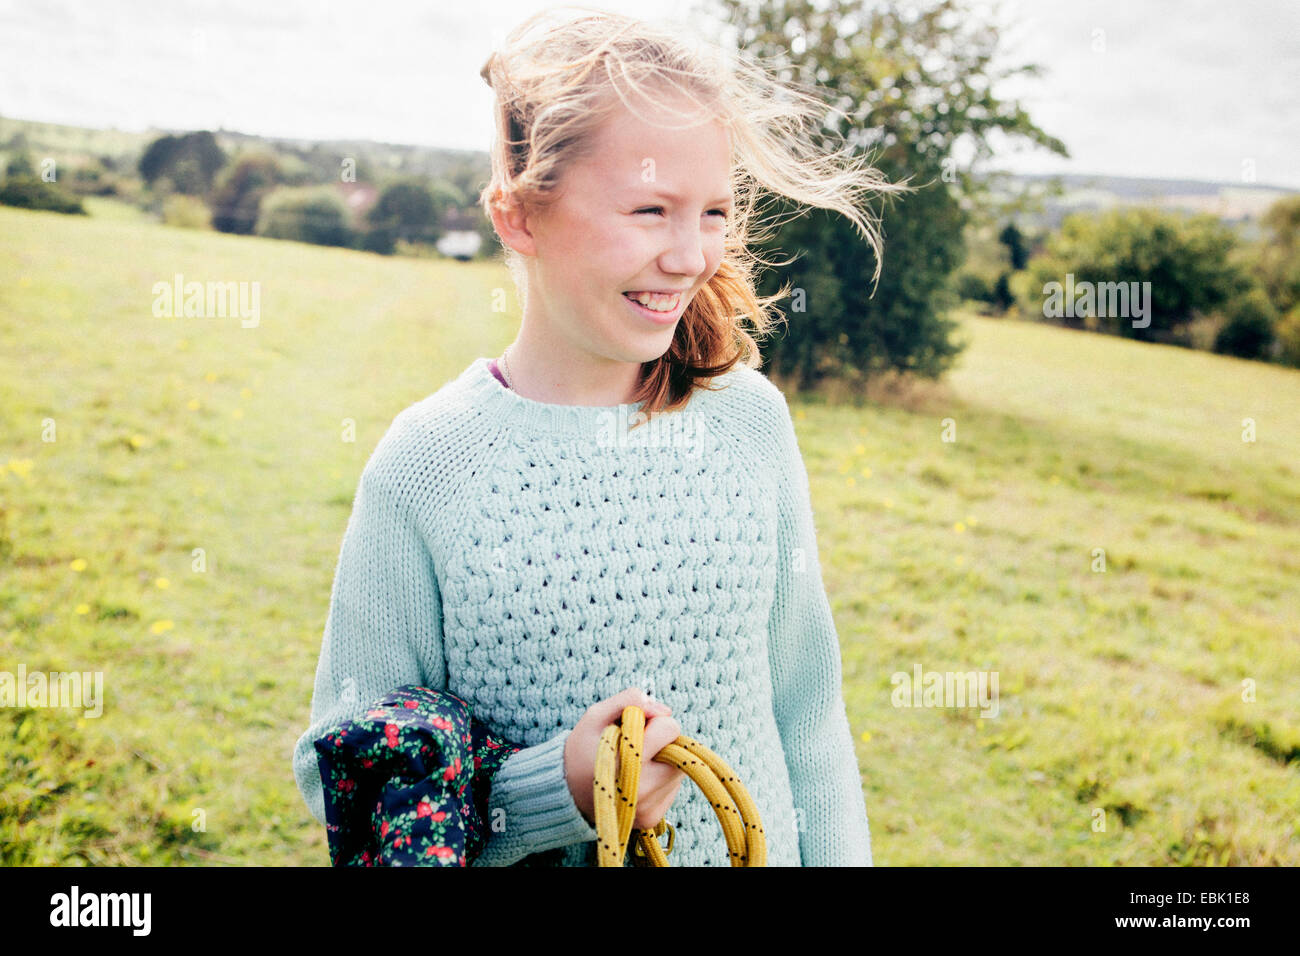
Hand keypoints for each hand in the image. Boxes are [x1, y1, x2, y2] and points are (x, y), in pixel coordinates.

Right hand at [564, 687, 686, 830]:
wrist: (566, 792)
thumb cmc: (582, 749)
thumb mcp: (596, 716)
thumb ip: (628, 701)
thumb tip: (664, 709)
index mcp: (630, 764)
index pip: (669, 729)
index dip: (655, 721)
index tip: (636, 726)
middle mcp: (643, 791)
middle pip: (679, 751)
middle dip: (661, 742)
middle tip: (635, 745)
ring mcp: (649, 809)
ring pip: (677, 770)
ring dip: (662, 760)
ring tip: (633, 762)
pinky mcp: (653, 819)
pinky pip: (671, 788)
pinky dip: (659, 778)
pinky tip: (636, 778)